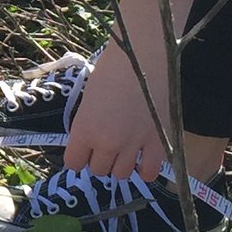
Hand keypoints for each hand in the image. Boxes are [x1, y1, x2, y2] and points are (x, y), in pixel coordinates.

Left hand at [60, 40, 171, 185]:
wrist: (143, 56)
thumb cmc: (111, 69)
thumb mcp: (89, 99)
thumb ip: (88, 125)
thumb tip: (91, 142)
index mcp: (84, 129)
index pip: (73, 163)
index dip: (78, 157)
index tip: (83, 150)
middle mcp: (107, 142)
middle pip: (98, 170)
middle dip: (99, 159)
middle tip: (106, 143)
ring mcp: (133, 144)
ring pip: (121, 174)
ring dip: (120, 164)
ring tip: (124, 149)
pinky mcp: (157, 142)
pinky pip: (149, 172)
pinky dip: (144, 169)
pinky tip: (142, 159)